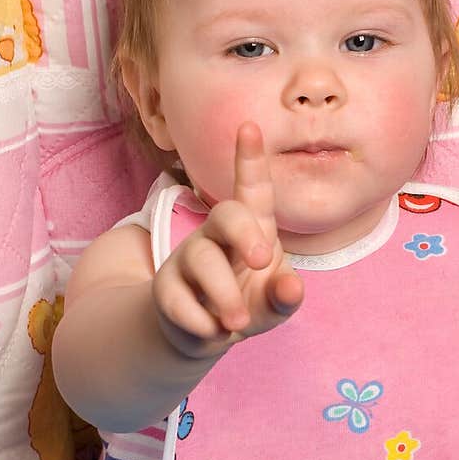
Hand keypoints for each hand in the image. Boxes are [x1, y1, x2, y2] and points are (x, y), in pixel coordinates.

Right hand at [152, 122, 303, 357]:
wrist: (204, 334)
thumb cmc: (247, 302)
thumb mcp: (271, 303)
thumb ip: (284, 297)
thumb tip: (292, 288)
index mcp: (252, 230)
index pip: (253, 191)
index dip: (250, 160)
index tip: (249, 125)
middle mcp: (218, 236)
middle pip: (226, 215)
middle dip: (244, 232)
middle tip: (261, 259)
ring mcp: (188, 260)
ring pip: (202, 261)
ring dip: (224, 295)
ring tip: (238, 324)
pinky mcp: (166, 289)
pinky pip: (178, 300)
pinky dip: (201, 322)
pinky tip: (212, 333)